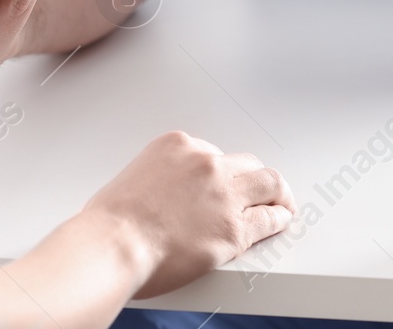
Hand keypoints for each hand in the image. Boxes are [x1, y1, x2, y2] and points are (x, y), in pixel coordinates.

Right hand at [81, 131, 295, 297]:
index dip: (219, 173)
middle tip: (258, 191)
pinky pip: (270, 218)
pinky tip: (280, 222)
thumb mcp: (130, 179)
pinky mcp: (236, 228)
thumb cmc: (110, 223)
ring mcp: (224, 193)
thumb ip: (156, 181)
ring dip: (277, 192)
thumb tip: (160, 198)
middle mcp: (206, 163)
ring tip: (282, 202)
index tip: (221, 185)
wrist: (114, 246)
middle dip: (251, 178)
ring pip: (268, 182)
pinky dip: (279, 219)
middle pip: (245, 163)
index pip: (212, 152)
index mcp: (177, 146)